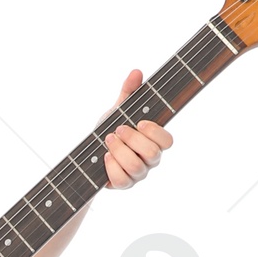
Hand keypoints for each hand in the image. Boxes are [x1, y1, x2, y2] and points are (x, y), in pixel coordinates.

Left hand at [102, 68, 173, 186]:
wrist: (89, 153)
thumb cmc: (109, 130)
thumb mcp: (118, 109)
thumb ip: (128, 92)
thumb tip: (136, 71)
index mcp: (154, 141)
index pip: (168, 141)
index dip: (156, 132)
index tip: (140, 122)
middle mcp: (150, 160)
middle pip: (152, 154)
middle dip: (132, 139)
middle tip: (117, 129)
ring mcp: (138, 174)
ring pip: (136, 167)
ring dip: (119, 151)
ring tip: (107, 140)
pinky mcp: (123, 184)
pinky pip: (122, 181)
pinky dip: (111, 167)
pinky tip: (104, 157)